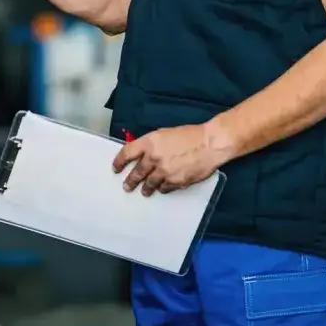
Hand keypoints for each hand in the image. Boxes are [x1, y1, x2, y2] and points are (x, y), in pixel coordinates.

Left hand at [112, 124, 227, 195]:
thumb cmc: (189, 135)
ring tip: (144, 192)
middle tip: (126, 186)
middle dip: (130, 181)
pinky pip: (165, 188)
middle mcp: (153, 157)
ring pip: (150, 183)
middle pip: (136, 172)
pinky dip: (162, 188)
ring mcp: (164, 171)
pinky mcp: (176, 181)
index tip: (115, 168)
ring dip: (146, 188)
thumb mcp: (164, 134)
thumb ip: (151, 145)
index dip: (119, 162)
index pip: (127, 153)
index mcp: (149, 142)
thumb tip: (141, 154)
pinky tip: (162, 189)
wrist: (209, 143)